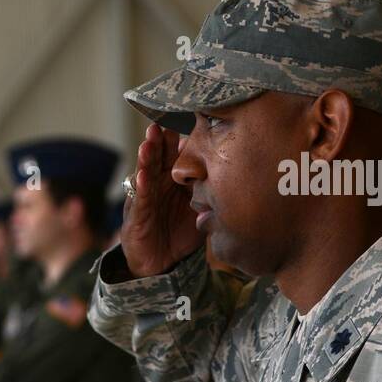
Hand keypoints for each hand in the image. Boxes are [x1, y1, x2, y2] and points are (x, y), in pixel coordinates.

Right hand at [119, 123, 202, 277]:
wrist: (162, 263)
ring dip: (147, 156)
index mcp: (174, 177)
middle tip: (164, 121)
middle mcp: (158, 183)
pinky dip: (141, 187)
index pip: (177, 152)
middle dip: (160, 139)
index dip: (180, 136)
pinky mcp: (137, 216)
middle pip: (159, 155)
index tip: (188, 117)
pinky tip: (143, 176)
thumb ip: (214, 188)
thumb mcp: (203, 206)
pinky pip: (140, 200)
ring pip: (146, 172)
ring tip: (149, 141)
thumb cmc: (181, 231)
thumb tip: (244, 171)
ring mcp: (146, 198)